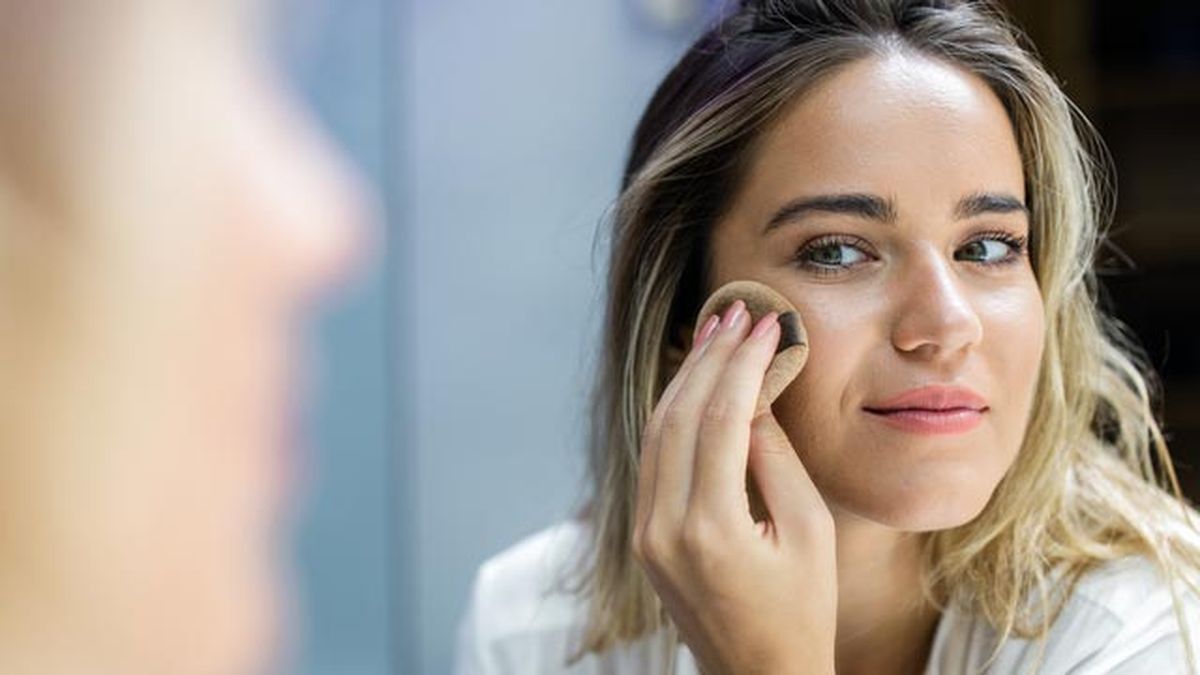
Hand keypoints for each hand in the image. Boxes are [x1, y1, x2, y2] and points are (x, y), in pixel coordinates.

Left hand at [632, 299, 837, 674]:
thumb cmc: (801, 611)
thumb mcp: (809, 532)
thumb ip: (775, 458)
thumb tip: (753, 393)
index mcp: (711, 531)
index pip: (719, 420)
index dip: (743, 364)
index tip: (765, 324)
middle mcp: (664, 529)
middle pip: (678, 416)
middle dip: (710, 357)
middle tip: (737, 311)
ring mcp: (646, 534)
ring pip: (656, 431)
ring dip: (686, 377)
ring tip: (716, 333)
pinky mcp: (644, 536)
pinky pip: (653, 458)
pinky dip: (672, 413)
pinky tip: (694, 381)